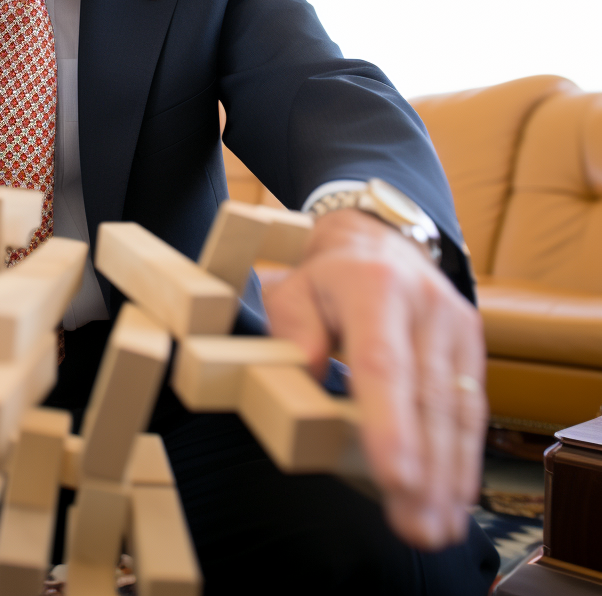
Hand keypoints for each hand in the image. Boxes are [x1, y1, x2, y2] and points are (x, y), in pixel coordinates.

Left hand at [262, 208, 486, 549]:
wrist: (375, 236)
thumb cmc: (322, 275)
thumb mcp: (291, 289)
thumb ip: (293, 333)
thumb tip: (305, 379)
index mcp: (372, 286)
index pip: (382, 363)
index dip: (389, 423)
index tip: (393, 477)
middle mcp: (424, 304)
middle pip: (427, 396)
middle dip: (424, 468)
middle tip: (414, 525)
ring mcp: (455, 323)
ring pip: (457, 408)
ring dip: (448, 474)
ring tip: (434, 527)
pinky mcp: (470, 342)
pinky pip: (471, 407)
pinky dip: (462, 455)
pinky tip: (453, 496)